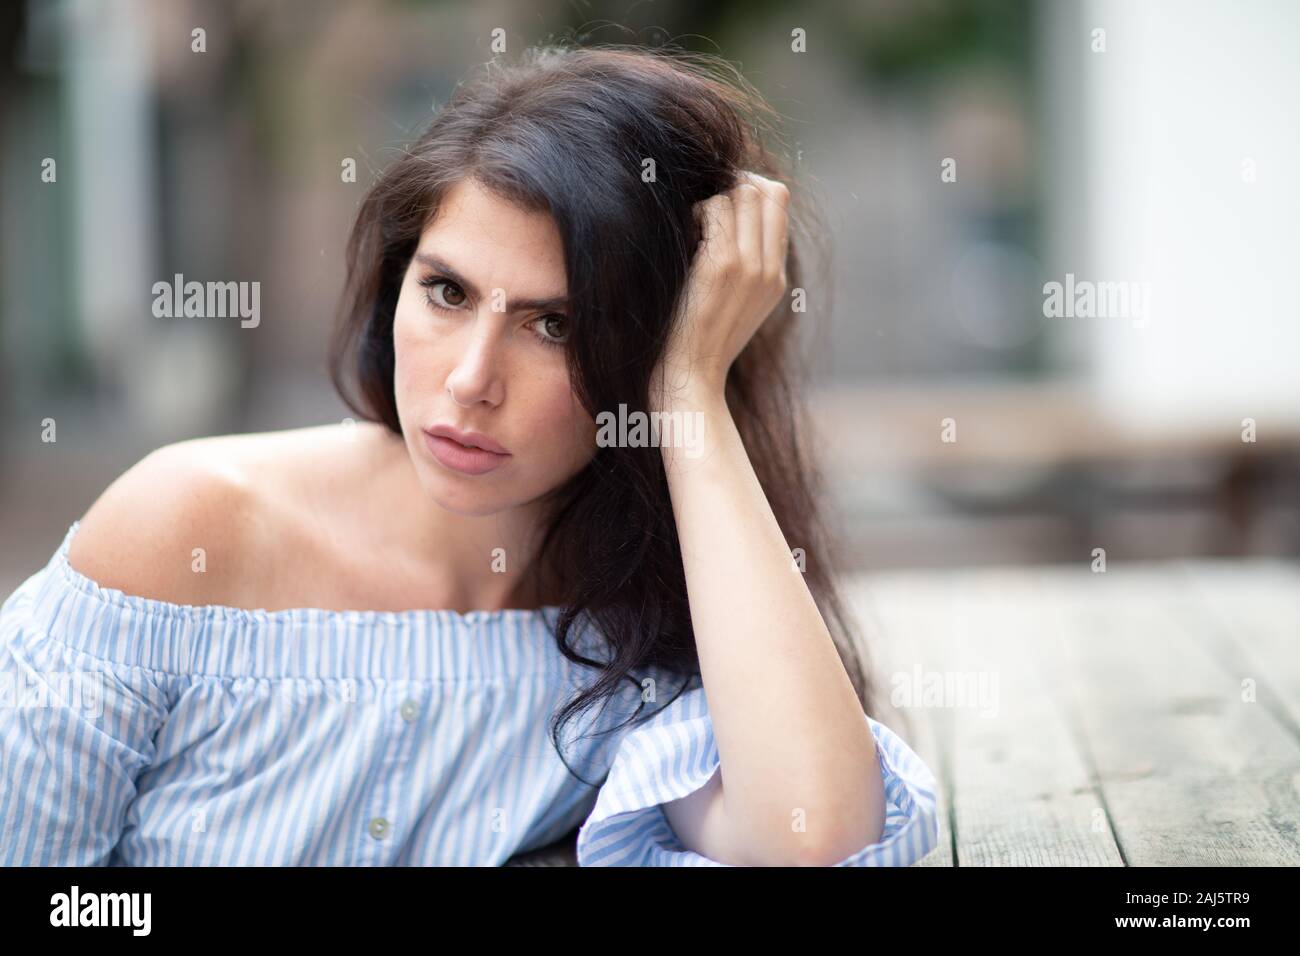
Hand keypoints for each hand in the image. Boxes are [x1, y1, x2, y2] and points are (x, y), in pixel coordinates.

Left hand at [651, 171, 790, 409]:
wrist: (689, 382)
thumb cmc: (694, 348)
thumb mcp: (729, 309)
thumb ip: (739, 272)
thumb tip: (721, 228)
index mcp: (776, 280)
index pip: (779, 205)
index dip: (750, 191)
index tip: (719, 204)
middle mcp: (770, 270)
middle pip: (769, 191)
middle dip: (732, 187)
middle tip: (702, 209)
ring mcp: (751, 266)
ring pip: (744, 193)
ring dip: (713, 199)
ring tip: (693, 227)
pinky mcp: (723, 266)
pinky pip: (717, 208)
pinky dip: (697, 211)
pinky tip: (683, 237)